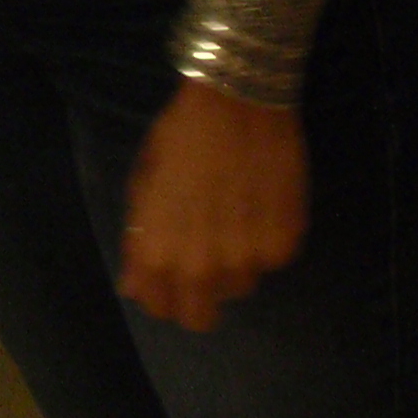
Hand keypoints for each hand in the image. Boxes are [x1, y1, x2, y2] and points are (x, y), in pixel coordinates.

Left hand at [119, 79, 309, 333]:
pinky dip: (265, 242)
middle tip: (203, 258)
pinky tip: (258, 204)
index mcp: (158, 253)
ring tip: (232, 218)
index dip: (163, 292)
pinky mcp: (284, 245)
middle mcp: (202, 268)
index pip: (160, 309)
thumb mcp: (144, 182)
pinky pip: (271, 260)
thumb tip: (133, 288)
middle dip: (199, 295)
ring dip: (233, 264)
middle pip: (202, 318)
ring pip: (240, 286)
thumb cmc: (181, 135)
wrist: (237, 100)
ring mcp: (247, 260)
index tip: (171, 273)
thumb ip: (137, 241)